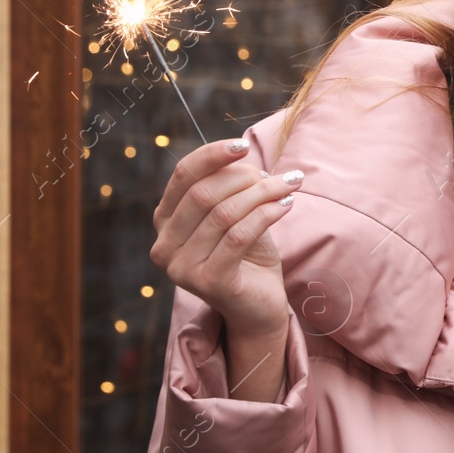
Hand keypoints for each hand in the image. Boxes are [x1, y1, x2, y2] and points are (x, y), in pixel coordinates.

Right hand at [149, 135, 303, 336]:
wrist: (258, 306)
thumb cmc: (246, 255)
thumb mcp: (234, 213)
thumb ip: (229, 187)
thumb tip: (241, 155)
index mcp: (164, 221)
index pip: (183, 175)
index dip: (212, 155)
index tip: (243, 145)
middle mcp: (164, 246)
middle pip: (203, 193)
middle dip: (245, 177)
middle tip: (279, 177)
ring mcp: (181, 268)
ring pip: (224, 213)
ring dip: (264, 194)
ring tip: (289, 186)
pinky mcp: (208, 282)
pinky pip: (239, 236)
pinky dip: (266, 214)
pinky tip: (286, 205)